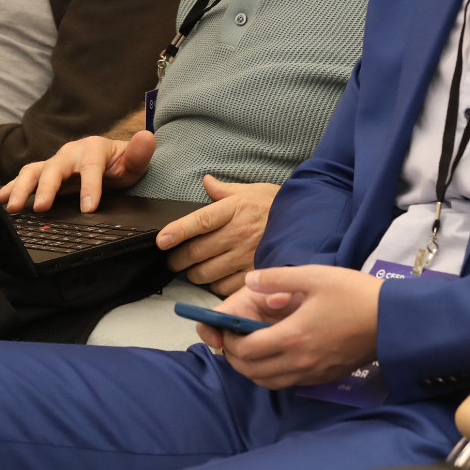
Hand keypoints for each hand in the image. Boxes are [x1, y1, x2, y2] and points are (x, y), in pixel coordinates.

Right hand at [0, 130, 155, 213]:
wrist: (110, 162)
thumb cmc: (121, 165)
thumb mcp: (135, 162)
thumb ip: (140, 153)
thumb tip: (147, 136)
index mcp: (92, 149)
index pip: (90, 167)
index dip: (89, 186)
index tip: (89, 207)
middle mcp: (69, 153)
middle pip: (54, 168)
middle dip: (47, 188)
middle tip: (41, 207)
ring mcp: (53, 163)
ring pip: (33, 172)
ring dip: (22, 189)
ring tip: (13, 208)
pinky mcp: (43, 173)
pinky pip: (23, 179)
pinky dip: (9, 188)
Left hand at [157, 176, 279, 295]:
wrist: (307, 221)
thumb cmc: (274, 206)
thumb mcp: (250, 191)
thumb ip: (224, 190)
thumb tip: (206, 181)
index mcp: (234, 208)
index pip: (200, 221)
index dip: (178, 231)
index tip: (161, 240)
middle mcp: (238, 232)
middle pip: (197, 251)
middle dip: (177, 260)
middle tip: (173, 261)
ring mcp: (247, 255)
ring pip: (206, 273)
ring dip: (193, 275)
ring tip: (192, 271)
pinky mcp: (254, 273)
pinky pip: (224, 287)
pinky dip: (214, 286)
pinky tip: (215, 279)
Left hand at [198, 265, 383, 389]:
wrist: (393, 320)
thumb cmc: (354, 294)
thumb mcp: (314, 276)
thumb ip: (276, 278)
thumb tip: (248, 280)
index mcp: (293, 336)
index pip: (247, 350)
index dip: (230, 342)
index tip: (226, 329)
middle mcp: (300, 361)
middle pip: (253, 372)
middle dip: (235, 358)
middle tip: (232, 340)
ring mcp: (313, 373)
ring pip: (269, 382)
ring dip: (252, 370)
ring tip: (249, 349)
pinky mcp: (325, 377)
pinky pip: (288, 383)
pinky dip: (273, 375)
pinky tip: (276, 356)